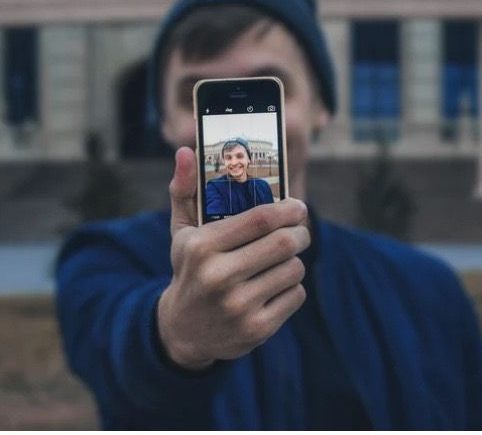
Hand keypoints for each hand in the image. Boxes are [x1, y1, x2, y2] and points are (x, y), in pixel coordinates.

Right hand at [157, 147, 309, 369]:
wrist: (183, 330)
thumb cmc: (189, 269)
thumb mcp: (181, 231)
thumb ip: (184, 190)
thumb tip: (186, 151)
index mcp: (201, 247)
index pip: (260, 218)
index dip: (289, 209)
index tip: (298, 206)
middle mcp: (219, 277)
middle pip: (284, 243)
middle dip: (300, 233)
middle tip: (300, 230)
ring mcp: (239, 306)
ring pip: (294, 269)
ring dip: (294, 260)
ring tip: (282, 259)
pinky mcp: (257, 328)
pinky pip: (296, 295)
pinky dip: (292, 286)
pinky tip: (275, 285)